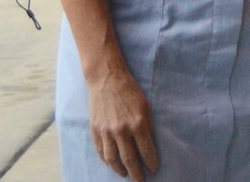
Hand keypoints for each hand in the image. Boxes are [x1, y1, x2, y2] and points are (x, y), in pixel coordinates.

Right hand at [87, 65, 158, 180]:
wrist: (106, 79)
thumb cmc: (130, 90)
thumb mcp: (145, 105)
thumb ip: (147, 125)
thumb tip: (148, 143)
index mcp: (138, 123)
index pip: (146, 151)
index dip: (151, 163)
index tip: (154, 170)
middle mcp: (122, 130)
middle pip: (130, 160)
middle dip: (136, 174)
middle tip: (141, 181)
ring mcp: (106, 131)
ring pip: (113, 160)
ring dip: (120, 170)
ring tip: (126, 175)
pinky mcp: (95, 130)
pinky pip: (101, 151)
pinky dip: (107, 161)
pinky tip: (112, 164)